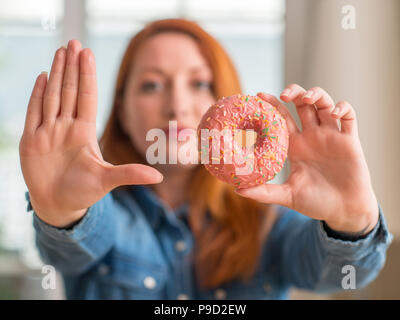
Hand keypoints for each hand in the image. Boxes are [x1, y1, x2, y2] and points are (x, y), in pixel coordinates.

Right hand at [19, 40, 162, 227]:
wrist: (60, 205)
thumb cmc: (84, 192)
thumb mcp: (107, 180)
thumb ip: (130, 174)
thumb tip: (159, 176)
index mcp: (84, 132)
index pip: (86, 97)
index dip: (87, 75)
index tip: (88, 54)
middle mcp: (67, 127)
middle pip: (70, 91)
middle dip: (72, 67)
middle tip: (74, 43)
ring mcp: (48, 132)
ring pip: (52, 96)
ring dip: (56, 74)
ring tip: (60, 51)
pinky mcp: (31, 141)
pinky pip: (34, 112)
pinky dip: (37, 95)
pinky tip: (43, 76)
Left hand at [236, 84, 378, 233]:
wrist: (344, 211)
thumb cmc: (315, 203)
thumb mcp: (287, 196)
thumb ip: (264, 192)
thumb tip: (237, 190)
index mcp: (295, 146)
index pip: (282, 118)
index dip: (272, 105)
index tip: (259, 95)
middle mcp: (312, 137)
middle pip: (303, 105)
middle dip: (294, 93)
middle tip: (284, 95)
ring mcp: (331, 137)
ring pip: (324, 104)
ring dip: (316, 95)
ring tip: (306, 98)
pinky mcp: (350, 141)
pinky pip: (349, 117)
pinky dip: (343, 108)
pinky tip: (334, 113)